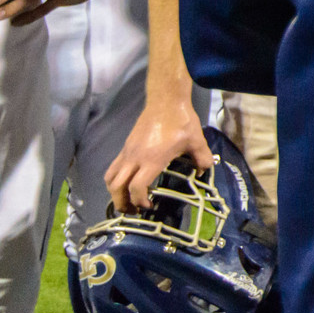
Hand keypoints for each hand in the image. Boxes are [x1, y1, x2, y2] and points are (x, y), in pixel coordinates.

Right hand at [106, 93, 212, 211]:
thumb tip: (203, 172)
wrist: (165, 100)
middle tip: (133, 212)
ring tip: (126, 201)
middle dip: (122, 203)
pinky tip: (126, 183)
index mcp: (152, 159)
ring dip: (114, 193)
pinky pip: (113, 168)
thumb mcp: (197, 140)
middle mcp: (135, 158)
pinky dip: (115, 180)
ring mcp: (127, 152)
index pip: (137, 187)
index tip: (149, 206)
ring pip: (110, 178)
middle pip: (117, 187)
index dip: (139, 201)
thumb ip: (203, 159)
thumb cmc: (181, 120)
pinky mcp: (125, 147)